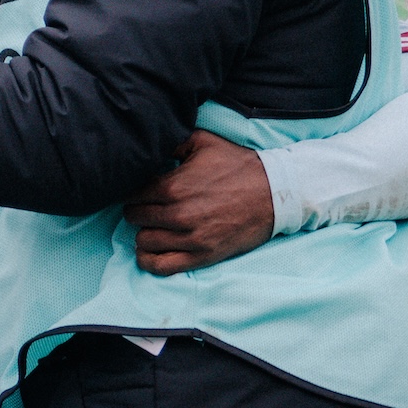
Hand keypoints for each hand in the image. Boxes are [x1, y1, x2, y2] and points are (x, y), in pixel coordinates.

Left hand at [126, 130, 274, 274]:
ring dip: (144, 233)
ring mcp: (190, 238)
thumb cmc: (238, 166)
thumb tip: (147, 141)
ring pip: (143, 241)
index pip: (131, 195)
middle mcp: (177, 215)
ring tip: (154, 226)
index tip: (141, 191)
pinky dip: (149, 260)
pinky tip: (151, 250)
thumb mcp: (203, 142)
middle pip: (134, 218)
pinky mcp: (203, 256)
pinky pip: (161, 266)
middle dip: (138, 211)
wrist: (276, 193)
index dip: (133, 192)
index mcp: (172, 187)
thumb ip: (171, 141)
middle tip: (148, 207)